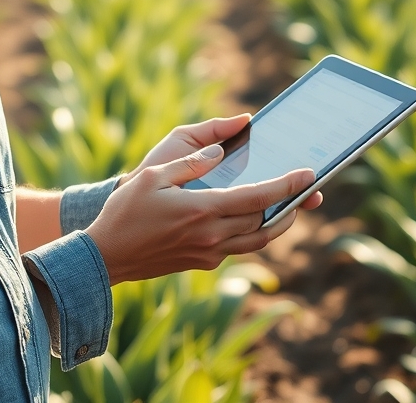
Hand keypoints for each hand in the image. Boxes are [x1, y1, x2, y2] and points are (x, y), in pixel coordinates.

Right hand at [86, 138, 317, 284]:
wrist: (106, 256)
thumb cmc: (126, 211)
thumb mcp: (153, 175)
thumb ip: (191, 163)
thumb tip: (221, 153)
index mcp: (202, 210)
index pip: (258, 197)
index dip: (288, 186)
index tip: (309, 175)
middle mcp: (212, 236)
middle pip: (265, 221)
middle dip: (290, 205)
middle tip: (308, 190)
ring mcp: (208, 253)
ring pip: (257, 240)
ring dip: (279, 224)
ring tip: (292, 209)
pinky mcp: (202, 262)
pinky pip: (238, 247)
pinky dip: (253, 232)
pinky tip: (252, 219)